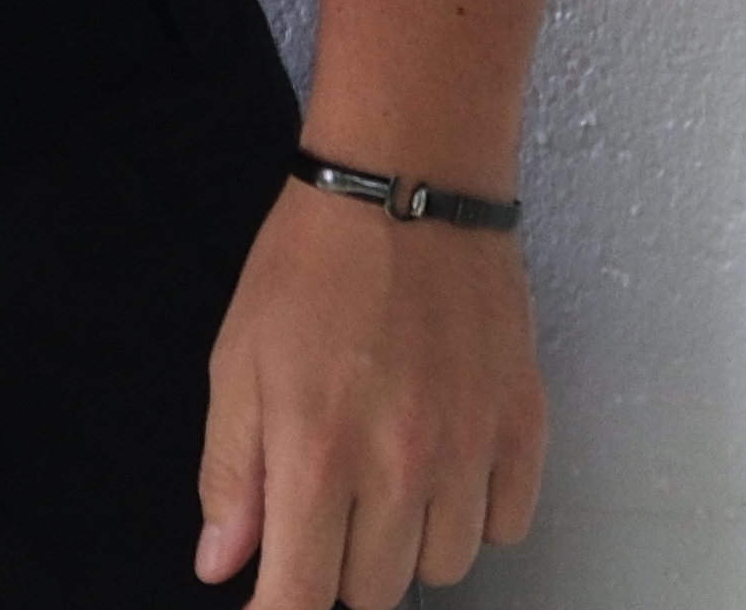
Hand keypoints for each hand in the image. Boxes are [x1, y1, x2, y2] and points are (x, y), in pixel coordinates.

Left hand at [197, 186, 545, 608]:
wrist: (407, 179)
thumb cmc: (313, 262)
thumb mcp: (238, 362)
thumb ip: (231, 474)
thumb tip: (223, 564)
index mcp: (315, 454)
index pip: (300, 599)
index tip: (275, 606)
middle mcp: (398, 465)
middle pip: (374, 593)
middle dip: (342, 564)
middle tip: (331, 502)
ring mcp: (469, 447)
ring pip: (445, 568)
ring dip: (411, 542)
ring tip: (390, 475)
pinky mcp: (522, 422)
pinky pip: (509, 526)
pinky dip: (478, 514)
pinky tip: (448, 463)